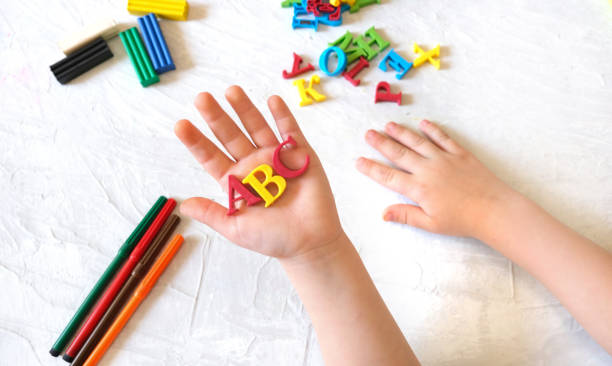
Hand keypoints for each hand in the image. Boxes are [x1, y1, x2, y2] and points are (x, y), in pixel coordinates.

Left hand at [175, 86, 343, 259]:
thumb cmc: (273, 238)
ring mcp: (276, 158)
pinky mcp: (300, 155)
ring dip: (245, 109)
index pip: (211, 156)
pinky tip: (271, 100)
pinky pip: (289, 131)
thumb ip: (212, 213)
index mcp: (236, 181)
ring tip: (231, 91)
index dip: (196, 141)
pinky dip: (282, 115)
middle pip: (230, 136)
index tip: (181, 125)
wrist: (310, 242)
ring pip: (257, 128)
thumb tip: (183, 204)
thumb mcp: (236, 227)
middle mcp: (253, 165)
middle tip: (201, 98)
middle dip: (216, 117)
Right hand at [357, 120, 516, 237]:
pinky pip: (443, 138)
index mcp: (419, 188)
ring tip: (388, 125)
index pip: (389, 176)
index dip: (371, 168)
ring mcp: (443, 159)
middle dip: (381, 143)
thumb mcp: (431, 223)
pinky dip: (432, 130)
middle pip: (399, 154)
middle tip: (368, 134)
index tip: (359, 161)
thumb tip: (384, 214)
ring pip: (417, 142)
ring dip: (401, 133)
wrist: (493, 209)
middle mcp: (428, 170)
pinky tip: (423, 123)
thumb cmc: (462, 220)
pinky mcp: (459, 154)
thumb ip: (406, 215)